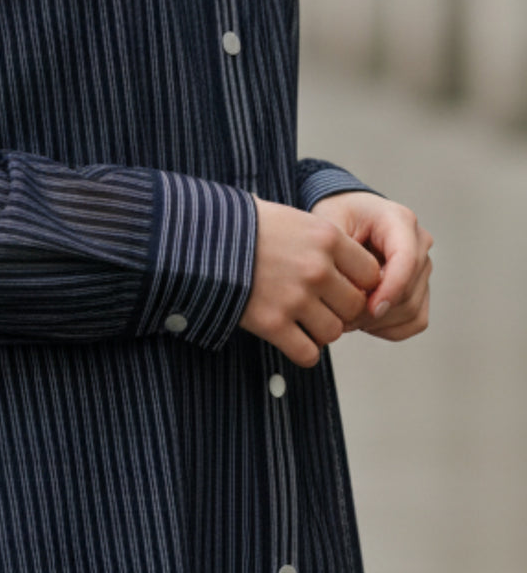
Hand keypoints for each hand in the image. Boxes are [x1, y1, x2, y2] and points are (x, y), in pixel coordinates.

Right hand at [238, 196, 382, 366]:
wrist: (200, 239)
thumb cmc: (245, 226)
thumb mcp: (293, 219)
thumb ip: (324, 241)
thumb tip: (348, 266)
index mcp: (327, 238)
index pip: (370, 273)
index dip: (360, 284)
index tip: (342, 286)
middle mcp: (317, 269)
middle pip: (355, 305)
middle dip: (341, 309)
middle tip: (322, 306)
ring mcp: (295, 298)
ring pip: (334, 331)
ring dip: (322, 330)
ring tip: (303, 321)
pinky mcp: (272, 324)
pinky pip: (308, 353)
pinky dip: (304, 351)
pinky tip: (292, 338)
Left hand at [309, 191, 432, 341]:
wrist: (347, 218)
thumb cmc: (338, 216)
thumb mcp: (328, 223)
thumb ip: (338, 253)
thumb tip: (354, 292)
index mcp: (399, 221)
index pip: (407, 260)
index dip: (391, 288)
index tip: (369, 308)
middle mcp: (418, 243)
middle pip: (408, 291)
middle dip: (374, 311)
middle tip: (339, 316)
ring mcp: (422, 267)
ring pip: (411, 309)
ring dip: (378, 321)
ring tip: (345, 317)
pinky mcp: (421, 288)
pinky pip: (414, 320)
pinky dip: (388, 328)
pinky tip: (363, 321)